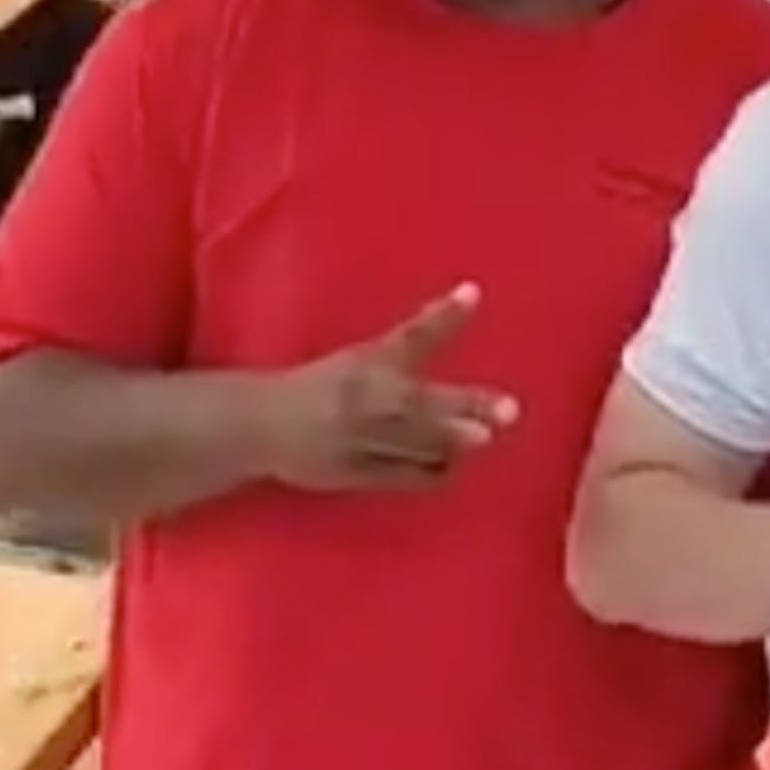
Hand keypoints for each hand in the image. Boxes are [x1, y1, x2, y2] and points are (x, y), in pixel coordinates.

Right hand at [254, 283, 519, 490]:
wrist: (260, 425)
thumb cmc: (320, 386)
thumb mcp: (363, 357)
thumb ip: (415, 342)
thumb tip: (471, 306)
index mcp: (366, 361)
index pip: (411, 335)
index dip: (444, 316)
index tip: (473, 293)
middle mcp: (365, 398)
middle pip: (421, 402)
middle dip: (465, 407)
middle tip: (509, 410)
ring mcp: (360, 437)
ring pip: (418, 443)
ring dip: (454, 440)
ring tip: (483, 434)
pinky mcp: (357, 472)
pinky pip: (409, 476)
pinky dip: (437, 469)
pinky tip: (452, 462)